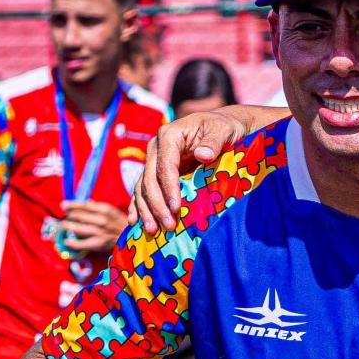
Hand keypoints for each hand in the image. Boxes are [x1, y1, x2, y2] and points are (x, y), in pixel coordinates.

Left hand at [59, 198, 126, 259]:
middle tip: (64, 217)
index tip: (63, 205)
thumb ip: (98, 207)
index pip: (84, 206)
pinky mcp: (100, 243)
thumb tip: (86, 203)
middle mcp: (102, 220)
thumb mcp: (112, 211)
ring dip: (68, 227)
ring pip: (78, 229)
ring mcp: (100, 232)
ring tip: (64, 226)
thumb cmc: (120, 223)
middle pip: (79, 216)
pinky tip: (67, 241)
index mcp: (105, 209)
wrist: (132, 238)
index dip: (72, 205)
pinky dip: (73, 243)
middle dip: (69, 216)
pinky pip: (83, 244)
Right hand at [133, 110, 244, 229]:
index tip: (177, 208)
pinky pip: (143, 190)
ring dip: (146, 210)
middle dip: (158, 204)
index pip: (165, 165)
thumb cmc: (224, 128)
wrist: (221, 127)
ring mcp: (154, 160)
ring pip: (143, 186)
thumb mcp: (223, 131)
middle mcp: (156, 147)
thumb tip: (203, 155)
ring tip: (152, 230)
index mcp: (170, 135)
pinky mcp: (155, 171)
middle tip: (168, 226)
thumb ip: (214, 141)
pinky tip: (135, 222)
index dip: (169, 187)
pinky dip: (138, 205)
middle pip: (150, 178)